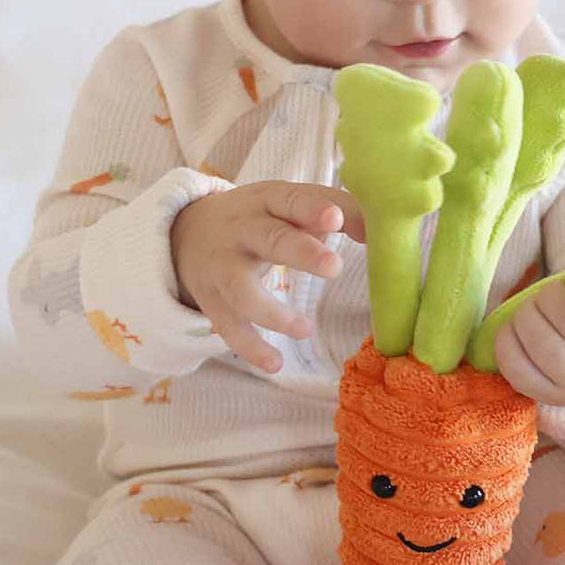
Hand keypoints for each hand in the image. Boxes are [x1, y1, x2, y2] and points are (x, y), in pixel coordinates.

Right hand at [171, 179, 365, 372]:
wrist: (186, 233)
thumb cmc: (261, 218)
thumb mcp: (290, 205)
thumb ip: (337, 212)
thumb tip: (378, 229)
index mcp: (268, 201)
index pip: (291, 200)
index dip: (312, 209)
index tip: (335, 219)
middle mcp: (242, 231)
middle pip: (269, 239)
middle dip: (301, 252)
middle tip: (334, 267)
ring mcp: (223, 267)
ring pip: (242, 290)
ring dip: (273, 312)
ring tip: (305, 329)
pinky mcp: (212, 301)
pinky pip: (229, 327)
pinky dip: (251, 347)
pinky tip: (275, 364)